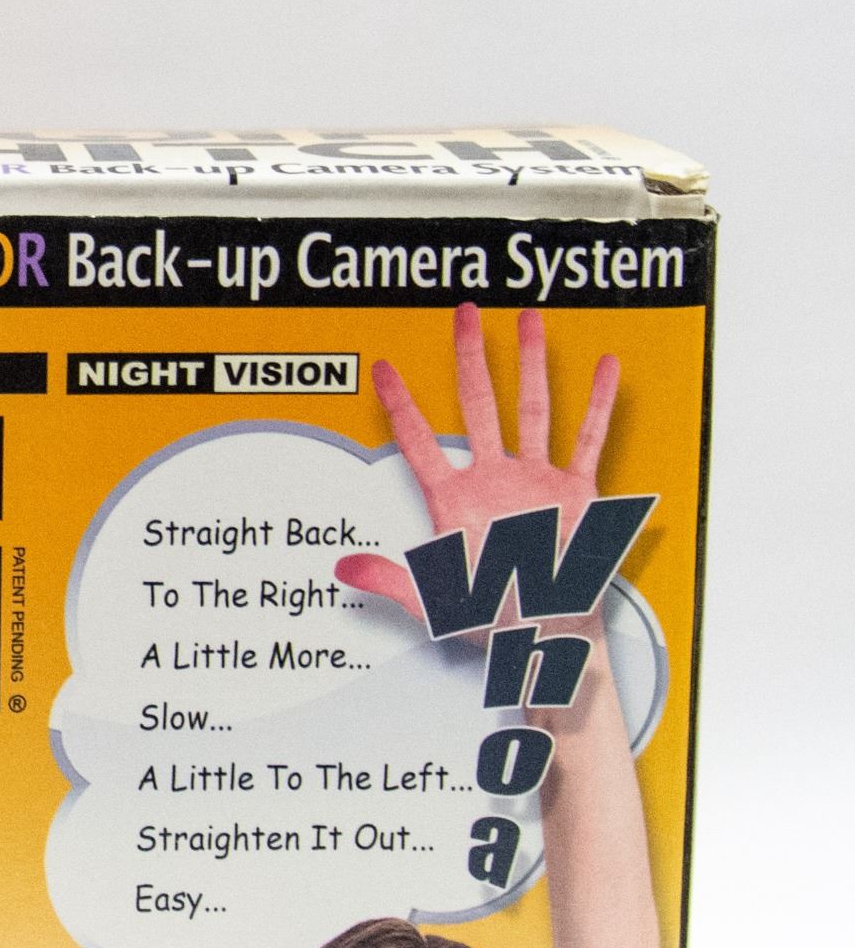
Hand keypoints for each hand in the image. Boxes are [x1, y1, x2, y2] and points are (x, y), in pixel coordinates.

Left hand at [337, 304, 618, 632]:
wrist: (545, 636)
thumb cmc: (490, 621)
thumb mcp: (432, 600)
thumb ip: (390, 578)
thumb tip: (342, 569)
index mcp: (454, 502)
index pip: (418, 442)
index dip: (399, 404)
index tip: (382, 368)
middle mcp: (493, 482)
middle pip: (478, 405)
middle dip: (470, 358)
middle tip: (462, 312)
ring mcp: (534, 483)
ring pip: (533, 409)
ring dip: (531, 364)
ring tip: (528, 319)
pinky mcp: (575, 493)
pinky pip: (588, 441)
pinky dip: (598, 404)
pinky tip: (604, 367)